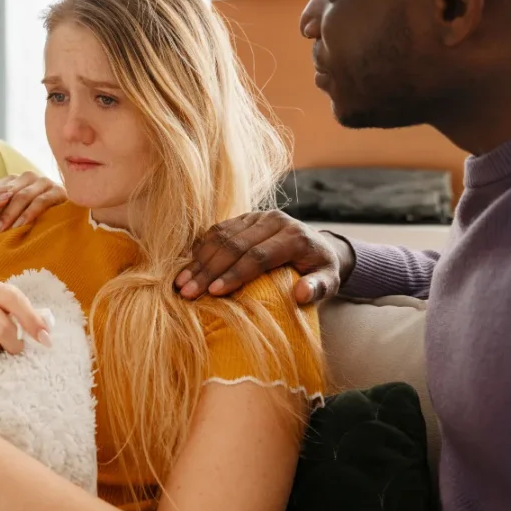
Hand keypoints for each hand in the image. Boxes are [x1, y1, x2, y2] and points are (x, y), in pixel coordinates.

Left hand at [0, 172, 66, 236]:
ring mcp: (43, 183)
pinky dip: (28, 214)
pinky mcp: (58, 191)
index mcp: (14, 180)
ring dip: (9, 215)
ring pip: (21, 197)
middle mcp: (28, 178)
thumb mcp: (11, 214)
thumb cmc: (35, 221)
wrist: (68, 222)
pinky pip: (40, 202)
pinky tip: (19, 225)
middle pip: (6, 193)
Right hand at [174, 210, 353, 303]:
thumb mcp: (329, 281)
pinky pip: (217, 230)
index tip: (214, 293)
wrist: (318, 246)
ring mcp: (256, 216)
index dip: (235, 274)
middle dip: (209, 270)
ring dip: (199, 261)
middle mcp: (273, 220)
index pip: (258, 256)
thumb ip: (319, 288)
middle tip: (187, 292)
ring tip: (180, 283)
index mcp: (294, 236)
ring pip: (221, 235)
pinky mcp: (244, 218)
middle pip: (234, 245)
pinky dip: (200, 249)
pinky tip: (187, 267)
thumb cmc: (320, 270)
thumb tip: (301, 294)